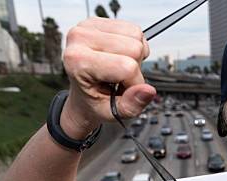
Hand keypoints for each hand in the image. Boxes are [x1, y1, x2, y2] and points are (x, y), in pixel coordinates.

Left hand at [61, 17, 156, 137]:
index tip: (124, 91)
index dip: (135, 83)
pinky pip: (133, 29)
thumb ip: (131, 105)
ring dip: (135, 55)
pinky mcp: (97, 21)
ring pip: (136, 36)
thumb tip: (148, 91)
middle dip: (136, 67)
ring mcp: (87, 26)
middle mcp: (79, 39)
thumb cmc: (94, 102)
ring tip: (119, 67)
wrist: (82, 95)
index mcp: (78, 62)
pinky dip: (133, 44)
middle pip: (134, 48)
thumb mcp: (112, 112)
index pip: (127, 67)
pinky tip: (120, 56)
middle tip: (120, 78)